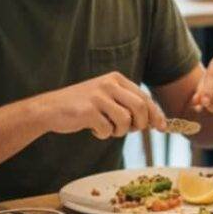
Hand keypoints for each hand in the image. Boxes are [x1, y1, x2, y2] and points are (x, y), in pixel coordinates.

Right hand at [43, 73, 166, 139]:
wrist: (49, 109)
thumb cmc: (82, 106)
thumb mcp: (107, 97)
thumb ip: (128, 104)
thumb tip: (154, 121)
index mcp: (116, 79)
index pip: (144, 97)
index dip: (156, 114)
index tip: (162, 127)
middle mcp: (108, 84)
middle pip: (140, 107)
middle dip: (140, 124)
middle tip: (131, 131)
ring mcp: (98, 96)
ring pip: (125, 120)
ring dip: (119, 131)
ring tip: (107, 128)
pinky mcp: (88, 111)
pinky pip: (107, 129)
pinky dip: (102, 134)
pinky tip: (92, 128)